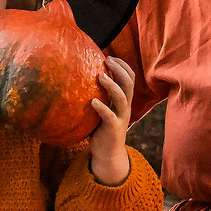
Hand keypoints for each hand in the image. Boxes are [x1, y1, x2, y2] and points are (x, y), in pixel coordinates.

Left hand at [88, 56, 134, 185]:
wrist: (108, 153)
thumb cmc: (101, 128)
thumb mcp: (103, 108)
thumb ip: (99, 94)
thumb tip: (81, 76)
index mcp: (124, 100)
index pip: (130, 77)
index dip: (123, 65)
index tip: (110, 57)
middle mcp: (125, 106)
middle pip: (129, 83)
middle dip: (119, 70)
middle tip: (107, 60)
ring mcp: (121, 117)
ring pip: (122, 98)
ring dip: (112, 85)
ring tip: (100, 76)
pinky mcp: (113, 128)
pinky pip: (109, 116)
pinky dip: (102, 107)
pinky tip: (93, 101)